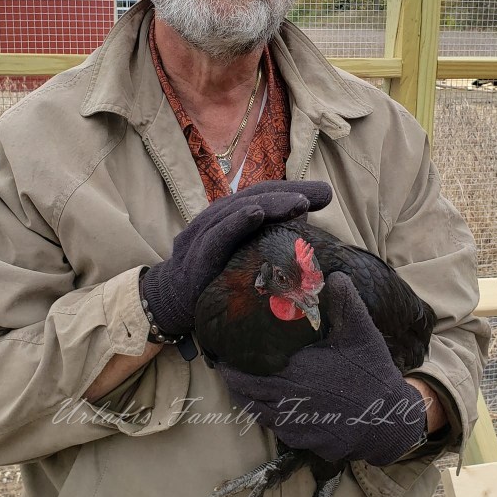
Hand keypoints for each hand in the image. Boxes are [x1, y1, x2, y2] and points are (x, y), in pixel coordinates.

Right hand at [142, 180, 331, 336]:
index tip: (325, 195)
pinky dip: (236, 223)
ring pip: (236, 211)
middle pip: (254, 197)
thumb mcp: (247, 257)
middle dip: (289, 194)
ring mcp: (202, 236)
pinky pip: (216, 237)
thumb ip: (273, 240)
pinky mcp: (194, 258)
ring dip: (270, 204)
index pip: (264, 196)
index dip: (293, 191)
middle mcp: (216, 219)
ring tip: (299, 202)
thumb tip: (309, 227)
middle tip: (321, 195)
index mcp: (231, 218)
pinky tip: (256, 214)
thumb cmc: (215, 279)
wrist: (171, 304)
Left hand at [217, 272, 427, 465]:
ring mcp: (295, 423)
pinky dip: (266, 417)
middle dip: (233, 381)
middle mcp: (289, 398)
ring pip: (258, 413)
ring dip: (246, 400)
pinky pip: (276, 429)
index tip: (223, 354)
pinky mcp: (304, 440)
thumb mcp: (361, 331)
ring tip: (238, 388)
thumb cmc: (372, 372)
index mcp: (296, 370)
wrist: (389, 419)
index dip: (232, 364)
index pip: (250, 369)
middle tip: (224, 370)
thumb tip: (335, 273)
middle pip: (247, 392)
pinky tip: (266, 407)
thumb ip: (346, 302)